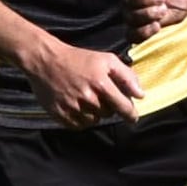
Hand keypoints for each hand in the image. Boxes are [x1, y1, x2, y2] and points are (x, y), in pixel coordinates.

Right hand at [22, 38, 143, 130]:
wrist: (45, 61)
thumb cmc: (79, 59)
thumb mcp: (107, 60)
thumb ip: (127, 77)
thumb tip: (141, 95)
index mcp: (101, 83)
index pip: (123, 107)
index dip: (130, 114)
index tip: (133, 118)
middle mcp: (87, 97)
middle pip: (108, 113)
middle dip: (108, 107)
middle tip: (99, 95)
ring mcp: (71, 106)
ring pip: (93, 121)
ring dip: (95, 114)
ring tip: (87, 100)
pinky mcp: (58, 113)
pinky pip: (78, 126)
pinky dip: (81, 120)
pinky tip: (78, 107)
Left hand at [123, 0, 186, 32]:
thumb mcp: (177, 14)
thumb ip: (161, 23)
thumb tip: (147, 32)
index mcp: (145, 20)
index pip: (133, 33)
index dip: (142, 32)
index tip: (157, 26)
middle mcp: (135, 7)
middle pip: (130, 18)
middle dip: (147, 15)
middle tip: (163, 8)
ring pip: (128, 0)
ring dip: (145, 0)